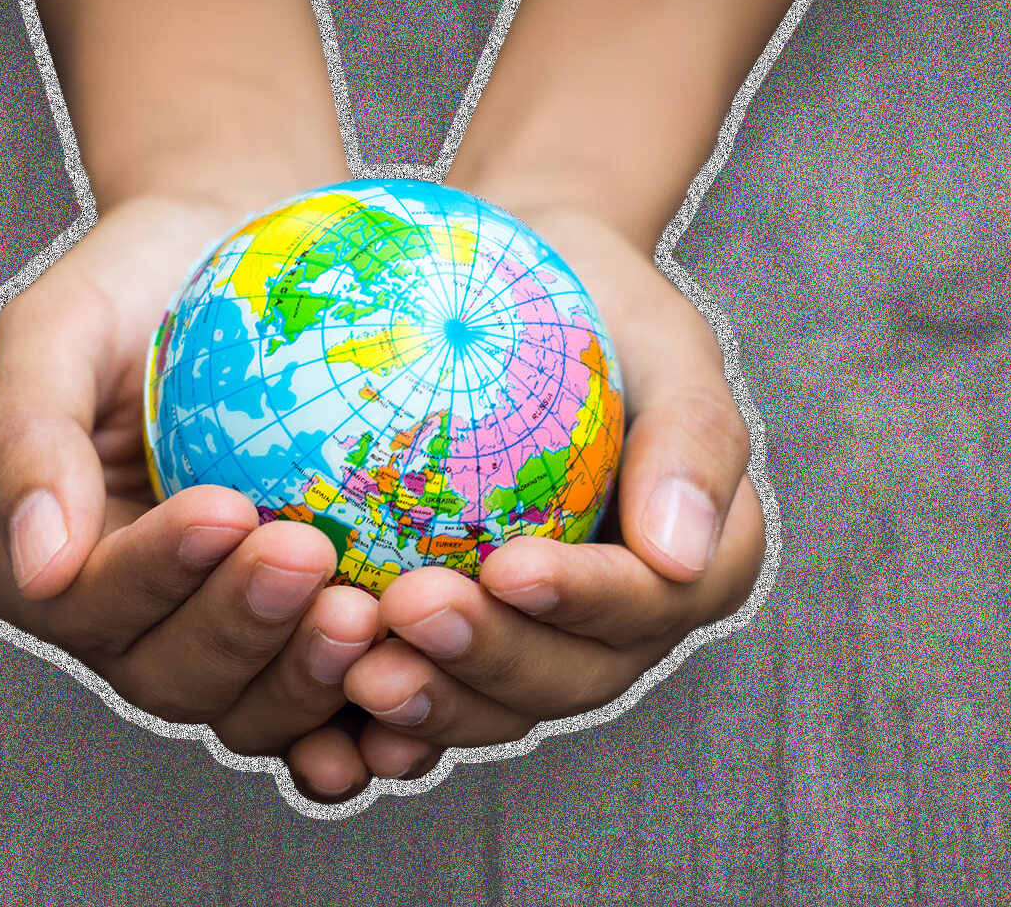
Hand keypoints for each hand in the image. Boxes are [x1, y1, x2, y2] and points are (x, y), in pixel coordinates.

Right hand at [0, 194, 390, 801]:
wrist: (248, 258)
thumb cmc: (143, 283)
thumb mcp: (63, 328)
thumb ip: (28, 437)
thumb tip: (38, 569)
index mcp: (60, 567)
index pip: (92, 600)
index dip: (155, 572)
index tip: (227, 509)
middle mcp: (138, 626)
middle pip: (175, 675)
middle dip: (241, 627)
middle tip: (310, 555)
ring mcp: (230, 644)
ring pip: (255, 707)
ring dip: (309, 679)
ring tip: (372, 615)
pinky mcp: (310, 640)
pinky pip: (338, 701)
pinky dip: (374, 712)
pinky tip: (423, 679)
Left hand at [341, 206, 762, 753]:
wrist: (520, 294)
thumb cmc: (599, 306)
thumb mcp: (667, 340)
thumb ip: (693, 437)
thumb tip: (680, 555)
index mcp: (686, 569)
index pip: (649, 604)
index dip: (586, 603)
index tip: (510, 568)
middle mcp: (615, 628)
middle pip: (567, 678)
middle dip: (492, 660)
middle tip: (408, 611)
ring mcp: (532, 645)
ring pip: (491, 705)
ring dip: (428, 700)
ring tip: (355, 667)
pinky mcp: (454, 645)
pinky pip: (420, 687)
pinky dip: (372, 716)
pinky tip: (317, 699)